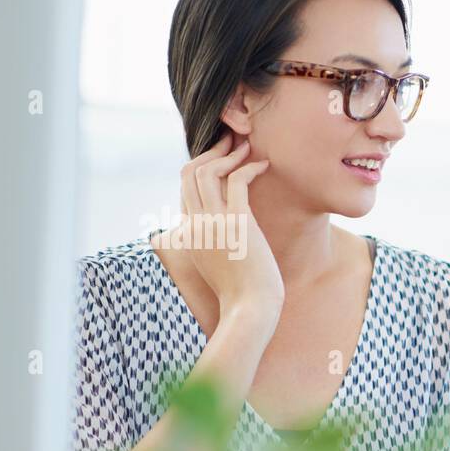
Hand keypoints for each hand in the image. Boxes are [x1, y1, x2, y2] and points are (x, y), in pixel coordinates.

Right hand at [168, 131, 282, 319]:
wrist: (248, 310)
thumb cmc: (241, 294)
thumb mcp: (220, 269)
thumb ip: (215, 249)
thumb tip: (229, 244)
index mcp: (189, 233)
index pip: (185, 190)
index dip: (201, 169)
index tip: (220, 159)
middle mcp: (195, 224)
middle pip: (190, 173)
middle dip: (210, 152)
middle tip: (230, 140)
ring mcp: (213, 221)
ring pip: (207, 171)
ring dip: (227, 153)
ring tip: (247, 145)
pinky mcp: (236, 222)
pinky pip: (237, 181)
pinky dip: (249, 167)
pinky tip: (264, 165)